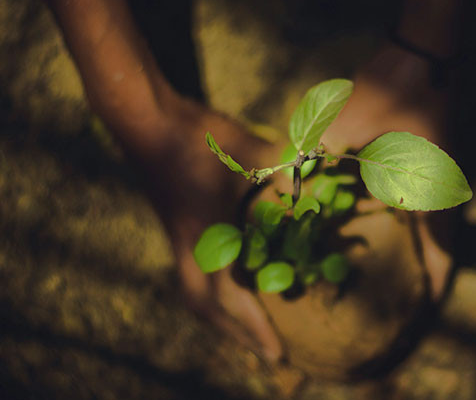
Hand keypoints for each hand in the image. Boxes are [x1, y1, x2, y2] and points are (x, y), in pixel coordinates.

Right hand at [134, 95, 284, 361]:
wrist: (147, 120)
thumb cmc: (199, 137)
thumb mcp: (252, 150)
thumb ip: (290, 165)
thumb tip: (328, 170)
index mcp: (208, 237)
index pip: (231, 297)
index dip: (254, 328)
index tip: (277, 355)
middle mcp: (190, 247)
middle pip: (206, 307)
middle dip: (235, 333)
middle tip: (264, 353)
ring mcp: (179, 238)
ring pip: (193, 292)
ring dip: (220, 316)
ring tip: (245, 327)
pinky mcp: (175, 226)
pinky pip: (191, 274)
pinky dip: (212, 290)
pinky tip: (231, 282)